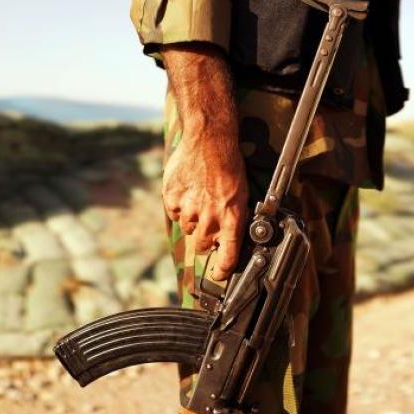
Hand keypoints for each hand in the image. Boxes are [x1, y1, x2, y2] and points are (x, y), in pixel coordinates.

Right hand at [161, 43, 247, 280]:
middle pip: (202, 246)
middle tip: (209, 221)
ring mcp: (190, 210)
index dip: (223, 270)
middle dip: (206, 239)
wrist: (209, 138)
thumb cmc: (229, 164)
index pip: (227, 255)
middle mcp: (211, 217)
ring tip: (200, 197)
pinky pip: (174, 214)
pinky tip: (188, 190)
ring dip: (193, 220)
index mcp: (233, 217)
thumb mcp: (240, 193)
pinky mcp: (172, 200)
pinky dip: (179, 206)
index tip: (219, 274)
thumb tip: (224, 238)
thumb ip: (231, 219)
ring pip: (188, 229)